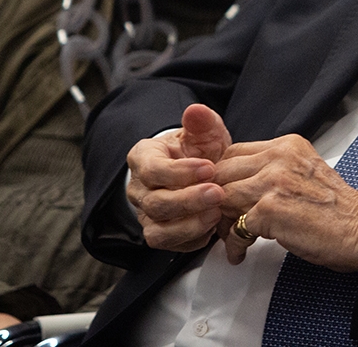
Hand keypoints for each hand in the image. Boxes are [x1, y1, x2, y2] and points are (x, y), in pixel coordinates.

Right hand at [126, 104, 232, 251]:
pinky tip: (214, 227)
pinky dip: (193, 239)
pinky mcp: (160, 235)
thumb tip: (195, 110)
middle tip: (217, 193)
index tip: (209, 167)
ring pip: (159, 230)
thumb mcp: (202, 132)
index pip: (151, 169)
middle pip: (155, 203)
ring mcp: (147, 215)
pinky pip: (171, 246)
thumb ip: (201, 122)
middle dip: (189, 200)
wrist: (199, 172)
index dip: (179, 172)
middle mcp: (140, 190)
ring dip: (190, 225)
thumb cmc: (197, 151)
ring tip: (218, 213)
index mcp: (143, 159)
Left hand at [213, 134, 357, 271]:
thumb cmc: (337, 209)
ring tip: (229, 237)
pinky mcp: (270, 210)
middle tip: (221, 218)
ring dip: (222, 221)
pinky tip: (241, 251)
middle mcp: (279, 157)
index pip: (234, 151)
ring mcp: (273, 182)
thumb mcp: (305, 171)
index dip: (224, 174)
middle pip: (223, 170)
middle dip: (216, 197)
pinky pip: (235, 227)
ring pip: (223, 196)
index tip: (223, 193)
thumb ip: (275, 168)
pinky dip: (234, 243)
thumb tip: (243, 182)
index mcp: (287, 145)